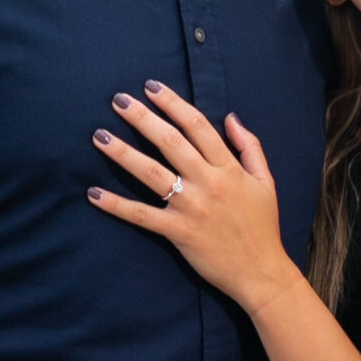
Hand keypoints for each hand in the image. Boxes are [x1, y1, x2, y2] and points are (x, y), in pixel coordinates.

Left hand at [89, 81, 295, 312]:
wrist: (261, 272)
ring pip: (152, 173)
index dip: (173, 103)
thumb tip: (231, 117)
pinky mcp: (178, 232)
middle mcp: (208, 183)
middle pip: (170, 142)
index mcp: (228, 168)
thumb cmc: (263, 227)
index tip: (151, 87)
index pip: (197, 126)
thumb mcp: (265, 181)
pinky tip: (94, 193)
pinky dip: (117, 205)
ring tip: (99, 136)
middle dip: (142, 118)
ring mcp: (192, 207)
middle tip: (117, 100)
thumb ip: (249, 146)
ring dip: (123, 153)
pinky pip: (142, 215)